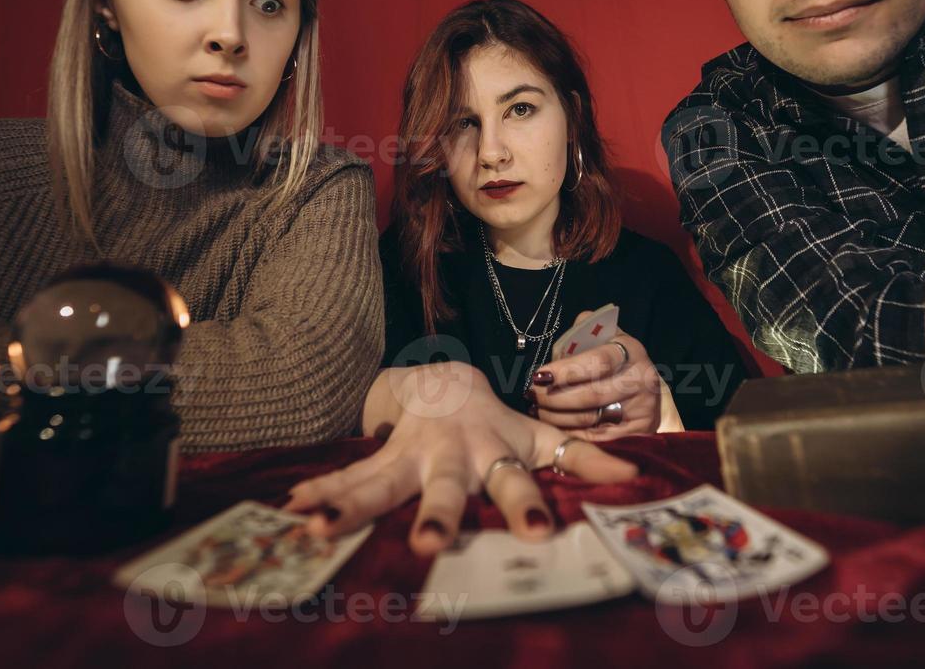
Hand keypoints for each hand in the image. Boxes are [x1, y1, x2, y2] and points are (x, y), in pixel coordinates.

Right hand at [286, 362, 637, 555]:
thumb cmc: (498, 423)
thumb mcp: (540, 436)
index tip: (537, 533)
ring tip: (319, 527)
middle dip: (436, 516)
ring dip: (352, 504)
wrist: (444, 379)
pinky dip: (323, 491)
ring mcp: (412, 456)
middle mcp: (453, 458)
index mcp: (497, 455)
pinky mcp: (381, 456)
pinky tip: (290, 511)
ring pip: (383, 483)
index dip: (528, 505)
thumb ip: (584, 457)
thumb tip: (633, 473)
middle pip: (445, 491)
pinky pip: (349, 476)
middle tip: (425, 544)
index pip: (519, 482)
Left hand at [529, 310, 661, 439]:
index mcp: (632, 352)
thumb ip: (584, 335)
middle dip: (555, 397)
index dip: (565, 370)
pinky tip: (553, 426)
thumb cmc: (618, 364)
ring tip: (537, 409)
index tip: (539, 375)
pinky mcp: (636, 434)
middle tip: (531, 395)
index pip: (597, 361)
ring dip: (556, 416)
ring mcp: (640, 410)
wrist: (647, 396)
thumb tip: (563, 340)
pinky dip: (569, 432)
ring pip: (590, 418)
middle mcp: (640, 380)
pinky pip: (595, 437)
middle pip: (591, 394)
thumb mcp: (608, 341)